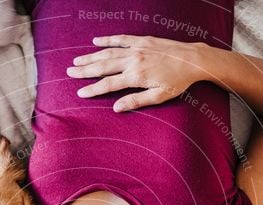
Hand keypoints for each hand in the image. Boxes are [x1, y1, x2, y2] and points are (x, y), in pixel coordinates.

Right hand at [67, 35, 211, 111]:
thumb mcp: (159, 96)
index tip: (79, 92)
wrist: (193, 59)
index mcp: (135, 76)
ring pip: (108, 53)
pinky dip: (107, 40)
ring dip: (91, 56)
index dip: (92, 89)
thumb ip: (136, 101)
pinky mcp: (142, 40)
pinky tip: (96, 41)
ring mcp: (136, 48)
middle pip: (103, 66)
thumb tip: (116, 108)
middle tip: (69, 72)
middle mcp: (133, 60)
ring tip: (77, 60)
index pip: (108, 84)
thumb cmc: (178, 81)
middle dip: (85, 70)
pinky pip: (120, 39)